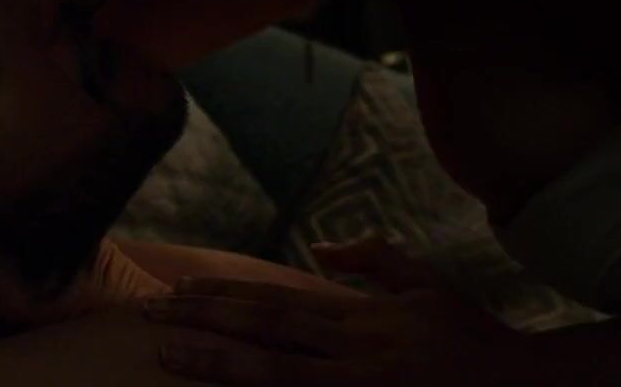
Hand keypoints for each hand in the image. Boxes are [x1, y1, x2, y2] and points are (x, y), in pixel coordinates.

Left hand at [143, 238, 538, 386]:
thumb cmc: (474, 338)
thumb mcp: (426, 287)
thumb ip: (373, 260)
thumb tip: (317, 247)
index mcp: (360, 319)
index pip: (274, 302)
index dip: (222, 297)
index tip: (176, 292)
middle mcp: (352, 353)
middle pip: (262, 332)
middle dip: (201, 322)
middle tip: (146, 315)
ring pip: (273, 376)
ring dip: (216, 364)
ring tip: (165, 356)